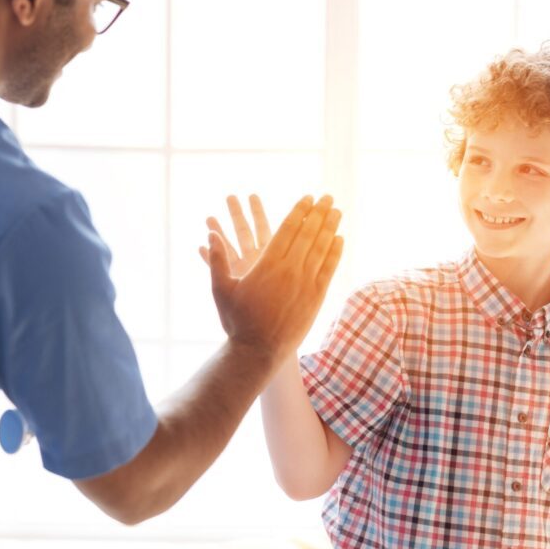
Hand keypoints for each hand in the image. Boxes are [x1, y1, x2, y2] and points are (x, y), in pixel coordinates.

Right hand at [206, 195, 343, 363]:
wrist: (259, 351)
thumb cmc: (237, 320)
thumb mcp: (221, 289)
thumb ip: (216, 261)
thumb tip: (210, 235)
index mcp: (267, 264)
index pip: (287, 229)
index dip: (299, 211)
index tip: (308, 198)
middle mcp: (289, 270)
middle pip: (308, 234)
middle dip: (319, 213)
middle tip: (328, 197)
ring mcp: (305, 283)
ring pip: (321, 248)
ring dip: (330, 227)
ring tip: (337, 212)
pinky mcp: (316, 297)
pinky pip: (328, 269)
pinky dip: (335, 252)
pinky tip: (339, 239)